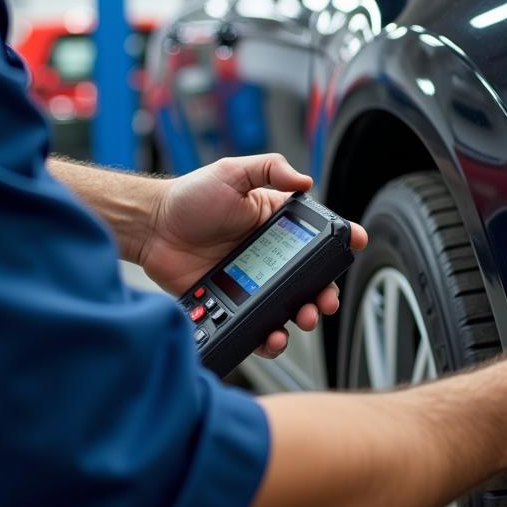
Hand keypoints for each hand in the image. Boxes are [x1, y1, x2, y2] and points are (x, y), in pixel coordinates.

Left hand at [140, 154, 368, 358]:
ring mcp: (252, 283)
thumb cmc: (189, 197)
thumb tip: (306, 179)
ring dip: (302, 317)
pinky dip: (269, 338)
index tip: (355, 245)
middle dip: (325, 293)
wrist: (151, 227)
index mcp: (275, 225)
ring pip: (288, 307)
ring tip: (300, 320)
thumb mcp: (232, 172)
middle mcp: (269, 256)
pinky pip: (257, 326)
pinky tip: (272, 337)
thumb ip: (270, 169)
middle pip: (310, 280)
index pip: (317, 235)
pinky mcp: (232, 304)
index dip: (340, 241)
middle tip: (325, 301)